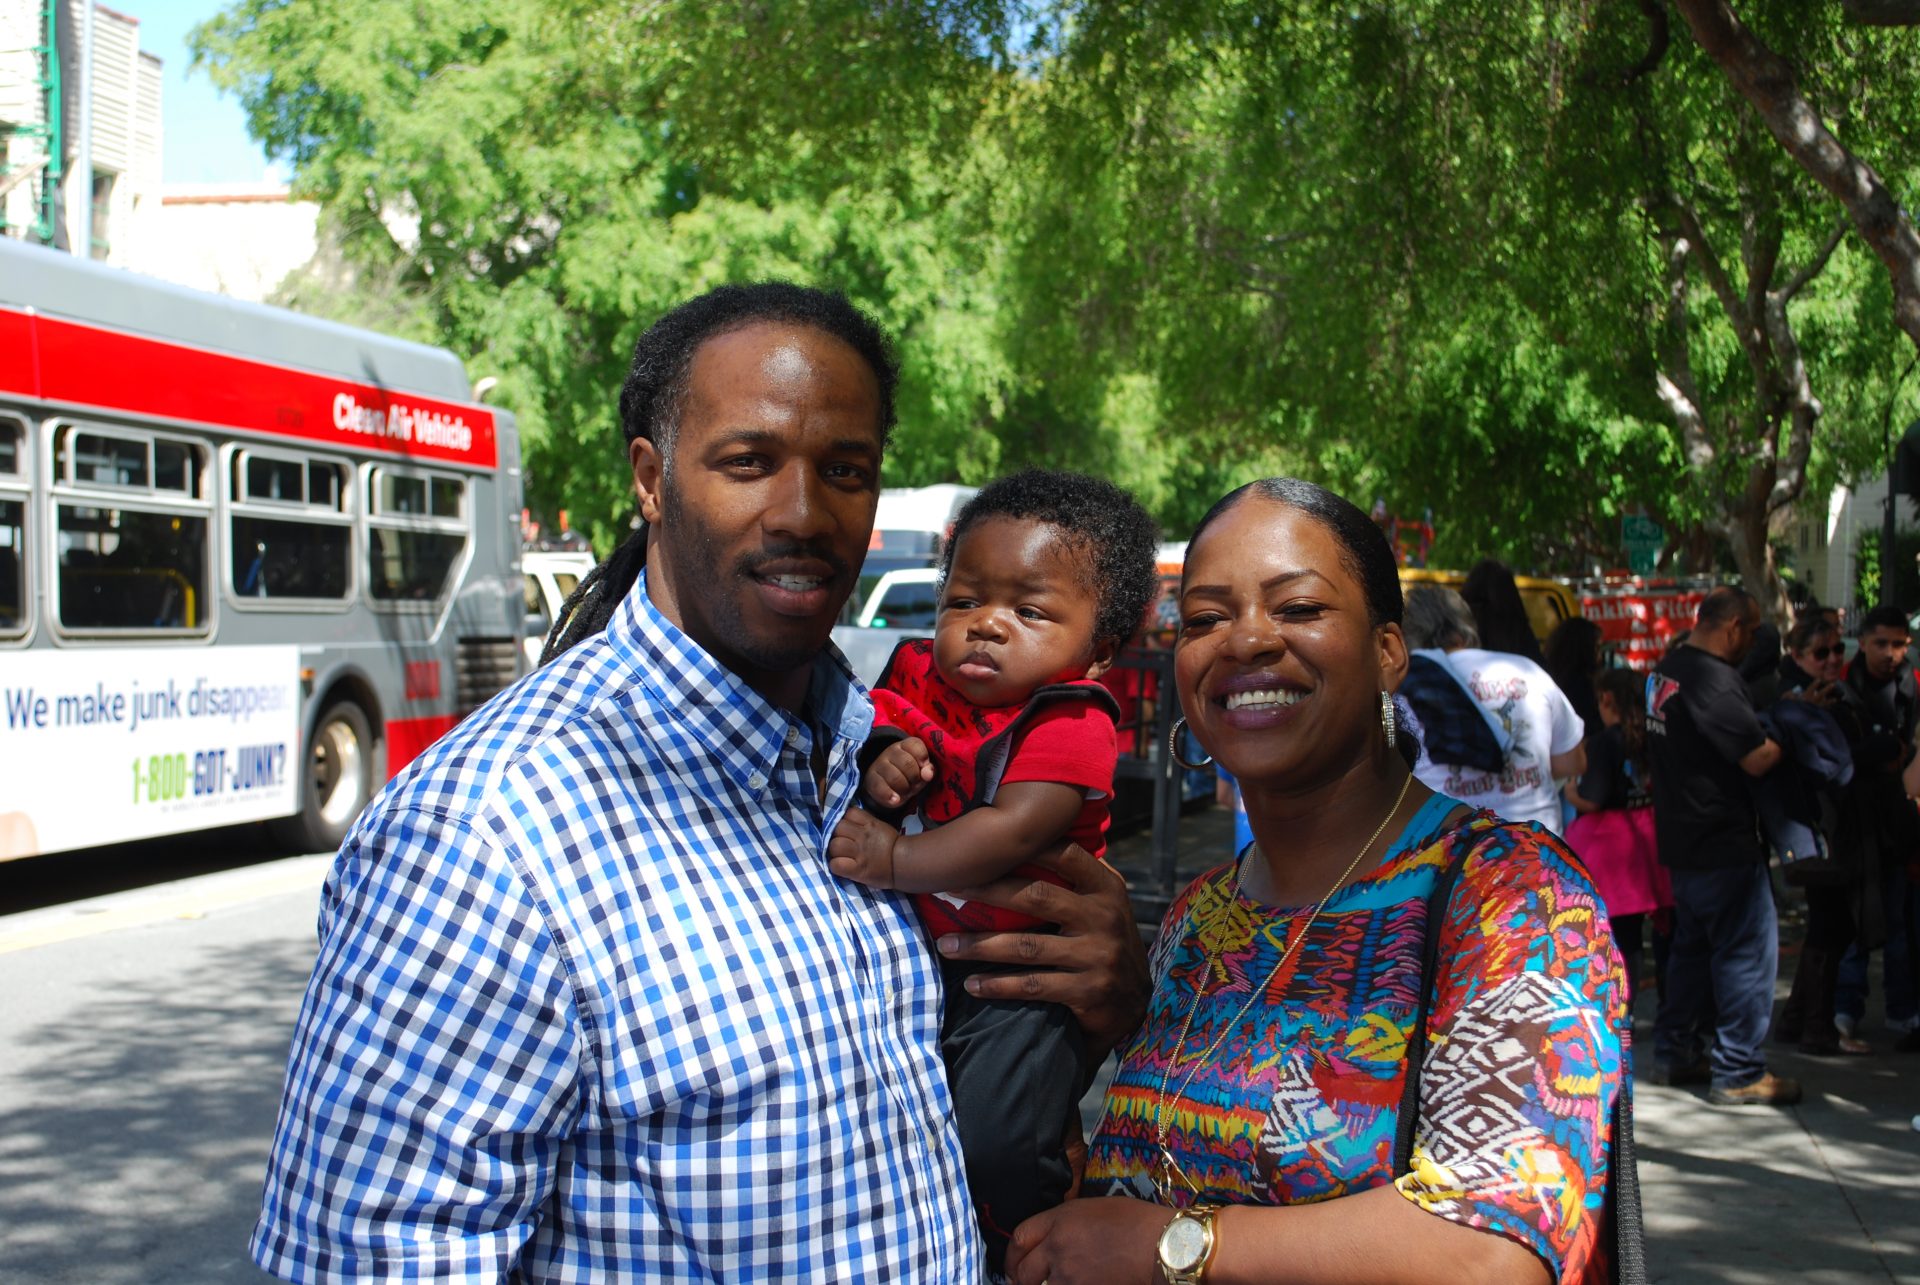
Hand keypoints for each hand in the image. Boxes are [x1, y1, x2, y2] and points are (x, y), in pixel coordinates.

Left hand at [828, 808, 902, 888]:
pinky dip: (835, 866)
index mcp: (870, 823)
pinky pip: (836, 865)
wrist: (906, 864)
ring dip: (834, 851)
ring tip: (841, 856)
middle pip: (837, 828)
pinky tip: (842, 867)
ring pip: (834, 845)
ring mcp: (860, 853)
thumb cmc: (893, 846)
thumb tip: (847, 821)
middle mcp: (863, 836)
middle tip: (842, 843)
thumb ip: (864, 822)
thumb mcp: (880, 827)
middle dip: (836, 835)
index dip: (845, 820)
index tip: (847, 828)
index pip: (848, 813)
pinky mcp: (858, 870)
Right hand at [864, 737, 933, 808]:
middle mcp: (890, 752)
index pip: (914, 745)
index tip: (924, 767)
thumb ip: (928, 770)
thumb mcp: (921, 772)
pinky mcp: (872, 780)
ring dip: (905, 788)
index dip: (922, 757)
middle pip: (907, 763)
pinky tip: (896, 799)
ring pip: (895, 777)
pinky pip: (880, 787)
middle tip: (914, 783)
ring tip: (906, 791)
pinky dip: (889, 795)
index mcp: (905, 746)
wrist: (886, 787)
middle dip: (915, 777)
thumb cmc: (909, 775)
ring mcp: (879, 765)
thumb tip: (928, 774)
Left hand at [936, 843, 1148, 1057]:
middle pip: (1037, 896)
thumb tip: (1024, 841)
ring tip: (946, 944)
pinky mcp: (1087, 991)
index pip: (1066, 855)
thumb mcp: (1102, 905)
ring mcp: (1097, 955)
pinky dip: (998, 985)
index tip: (981, 846)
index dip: (1026, 846)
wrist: (1134, 1003)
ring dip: (980, 946)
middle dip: (987, 891)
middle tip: (948, 889)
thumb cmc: (1103, 943)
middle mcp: (1104, 917)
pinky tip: (972, 984)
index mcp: (1106, 888)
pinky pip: (1033, 985)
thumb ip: (1075, 878)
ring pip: (1027, 946)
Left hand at [1005, 1196, 1170, 1284]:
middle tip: (1022, 1282)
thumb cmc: (1135, 1221)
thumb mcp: (1092, 1208)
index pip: (1020, 1237)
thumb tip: (1051, 1241)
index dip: (1012, 1254)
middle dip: (1019, 1279)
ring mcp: (1069, 1275)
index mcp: (1060, 1220)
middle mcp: (1058, 1247)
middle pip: (1022, 1270)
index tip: (1014, 1263)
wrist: (1161, 1246)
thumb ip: (1065, 1223)